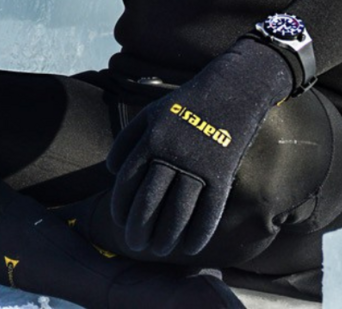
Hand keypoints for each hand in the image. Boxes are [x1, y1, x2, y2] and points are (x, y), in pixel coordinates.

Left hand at [106, 38, 292, 256]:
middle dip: (139, 226)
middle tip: (134, 245)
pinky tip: (190, 247)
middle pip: (150, 199)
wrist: (232, 90)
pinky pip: (209, 210)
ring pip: (178, 210)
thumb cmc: (187, 104)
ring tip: (159, 250)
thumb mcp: (152, 112)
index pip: (129, 178)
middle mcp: (172, 152)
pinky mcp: (222, 173)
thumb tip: (110, 170)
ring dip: (167, 235)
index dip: (121, 203)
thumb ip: (128, 139)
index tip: (118, 221)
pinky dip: (199, 232)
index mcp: (152, 137)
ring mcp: (199, 164)